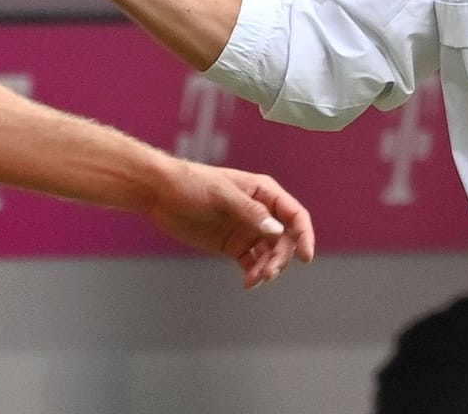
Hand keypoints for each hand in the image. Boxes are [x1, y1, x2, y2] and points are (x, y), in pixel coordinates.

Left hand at [148, 159, 315, 288]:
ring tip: (254, 280)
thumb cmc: (191, 184)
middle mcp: (260, 213)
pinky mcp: (234, 245)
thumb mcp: (221, 195)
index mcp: (263, 193)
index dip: (304, 236)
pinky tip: (248, 283)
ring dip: (267, 269)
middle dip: (280, 258)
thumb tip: (276, 231)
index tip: (306, 257)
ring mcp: (248, 230)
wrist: (161, 194)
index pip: (294, 216)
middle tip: (267, 273)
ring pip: (270, 255)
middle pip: (285, 240)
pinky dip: (254, 274)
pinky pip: (252, 263)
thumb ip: (249, 212)